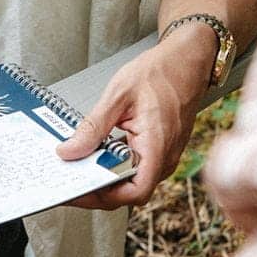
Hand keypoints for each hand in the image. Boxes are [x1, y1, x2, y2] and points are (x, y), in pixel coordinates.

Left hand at [56, 24, 213, 209]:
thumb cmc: (161, 72)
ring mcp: (164, 156)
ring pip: (132, 182)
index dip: (103, 196)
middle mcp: (164, 157)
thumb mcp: (118, 95)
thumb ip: (93, 127)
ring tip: (79, 167)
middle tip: (70, 179)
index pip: (134, 192)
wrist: (186, 61)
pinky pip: (137, 168)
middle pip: (128, 192)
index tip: (79, 189)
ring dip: (106, 178)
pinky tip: (97, 155)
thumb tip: (70, 151)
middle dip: (97, 189)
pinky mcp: (160, 150)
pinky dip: (115, 166)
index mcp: (157, 146)